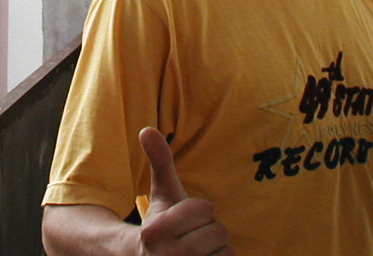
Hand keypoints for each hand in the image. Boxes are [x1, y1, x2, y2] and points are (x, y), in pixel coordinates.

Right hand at [138, 127, 232, 254]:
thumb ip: (159, 161)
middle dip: (210, 229)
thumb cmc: (163, 222)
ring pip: (225, 251)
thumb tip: (147, 129)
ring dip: (216, 248)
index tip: (185, 218)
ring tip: (197, 250)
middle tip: (192, 234)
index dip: (200, 209)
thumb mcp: (161, 193)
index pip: (205, 209)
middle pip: (218, 231)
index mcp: (155, 230)